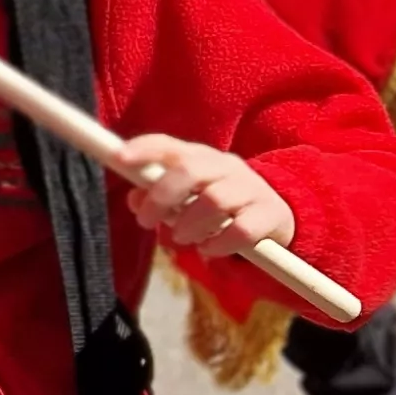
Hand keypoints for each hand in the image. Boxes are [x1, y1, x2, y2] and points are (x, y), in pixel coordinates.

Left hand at [117, 135, 296, 261]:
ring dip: (189, 225)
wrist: (276, 215)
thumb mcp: (189, 197)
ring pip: (214, 201)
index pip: (170, 145)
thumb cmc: (219, 205)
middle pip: (190, 170)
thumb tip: (134, 199)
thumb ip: (159, 195)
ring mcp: (251, 188)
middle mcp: (227, 167)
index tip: (120, 158)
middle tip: (146, 221)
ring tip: (183, 239)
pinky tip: (208, 249)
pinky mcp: (270, 214)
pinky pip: (240, 229)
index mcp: (202, 158)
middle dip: (162, 196)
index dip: (145, 149)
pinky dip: (218, 243)